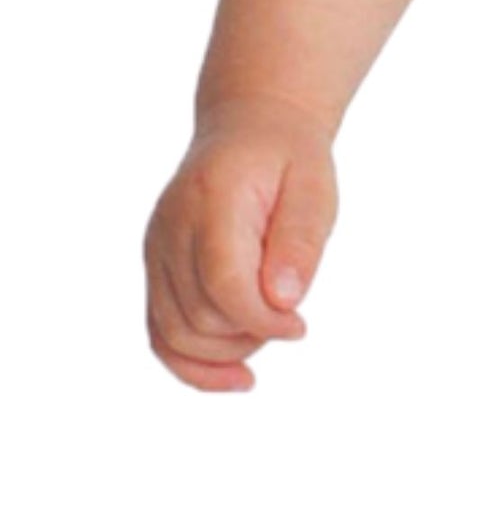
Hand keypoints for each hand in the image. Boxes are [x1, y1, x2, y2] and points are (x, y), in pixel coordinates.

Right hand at [143, 94, 339, 391]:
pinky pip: (160, 331)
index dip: (262, 319)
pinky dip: (190, 362)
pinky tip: (233, 377)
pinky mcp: (156, 268)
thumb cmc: (289, 159)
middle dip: (250, 334)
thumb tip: (284, 300)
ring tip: (268, 335)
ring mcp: (156, 250)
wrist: (251, 128)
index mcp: (211, 202)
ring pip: (172, 333)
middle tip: (292, 320)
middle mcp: (170, 230)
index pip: (224, 284)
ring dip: (223, 353)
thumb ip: (300, 241)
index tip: (300, 327)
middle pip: (199, 316)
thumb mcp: (313, 186)